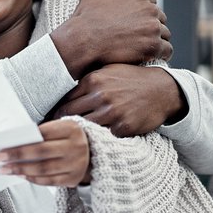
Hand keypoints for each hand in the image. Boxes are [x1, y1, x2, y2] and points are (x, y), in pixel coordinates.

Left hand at [0, 120, 90, 186]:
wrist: (93, 152)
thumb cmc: (68, 138)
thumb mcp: (59, 129)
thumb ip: (41, 134)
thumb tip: (13, 143)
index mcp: (71, 128)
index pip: (42, 135)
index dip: (21, 142)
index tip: (2, 147)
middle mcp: (76, 146)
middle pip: (41, 152)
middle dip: (17, 156)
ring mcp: (76, 164)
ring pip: (43, 169)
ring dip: (21, 170)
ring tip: (5, 169)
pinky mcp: (74, 179)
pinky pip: (49, 181)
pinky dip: (33, 178)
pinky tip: (21, 175)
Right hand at [50, 0, 171, 78]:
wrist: (81, 42)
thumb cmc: (85, 18)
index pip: (151, 4)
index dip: (142, 15)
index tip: (134, 26)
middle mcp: (150, 10)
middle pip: (160, 19)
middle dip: (150, 27)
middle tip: (137, 39)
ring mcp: (152, 28)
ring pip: (165, 34)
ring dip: (157, 41)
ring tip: (143, 50)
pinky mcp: (153, 46)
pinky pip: (167, 50)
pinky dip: (162, 54)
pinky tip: (152, 58)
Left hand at [52, 64, 187, 136]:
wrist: (162, 89)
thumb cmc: (132, 79)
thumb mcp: (108, 71)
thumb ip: (87, 81)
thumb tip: (61, 92)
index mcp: (93, 80)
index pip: (64, 100)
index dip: (55, 112)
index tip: (49, 120)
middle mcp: (101, 95)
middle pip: (69, 115)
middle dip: (61, 125)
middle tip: (54, 134)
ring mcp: (112, 112)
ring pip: (83, 128)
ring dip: (77, 134)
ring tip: (71, 140)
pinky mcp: (123, 127)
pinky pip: (102, 137)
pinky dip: (98, 139)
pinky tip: (94, 141)